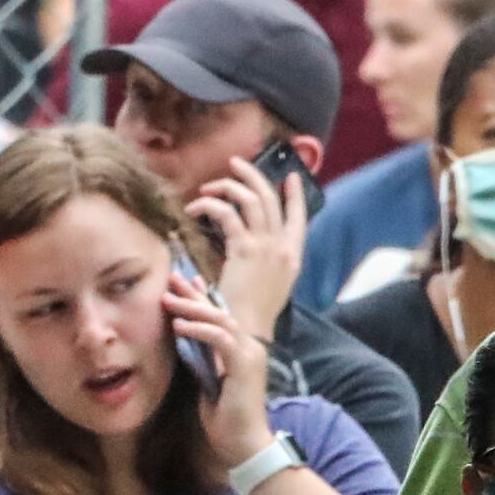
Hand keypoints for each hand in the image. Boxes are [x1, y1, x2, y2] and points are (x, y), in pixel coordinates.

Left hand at [166, 271, 277, 468]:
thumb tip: (184, 337)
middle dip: (193, 294)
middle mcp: (250, 347)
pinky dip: (199, 329)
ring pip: (221, 320)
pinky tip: (179, 325)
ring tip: (168, 299)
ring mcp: (250, 355)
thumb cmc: (225, 418)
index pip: (221, 316)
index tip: (183, 282)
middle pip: (220, 311)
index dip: (202, 296)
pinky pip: (220, 338)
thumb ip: (202, 357)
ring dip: (192, 308)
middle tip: (171, 279)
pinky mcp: (245, 365)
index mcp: (242, 351)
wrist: (244, 442)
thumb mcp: (208, 380)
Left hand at [188, 157, 307, 333]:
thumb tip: (251, 242)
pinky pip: (227, 214)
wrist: (249, 330)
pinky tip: (195, 209)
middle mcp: (283, 247)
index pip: (299, 218)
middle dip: (253, 175)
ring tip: (209, 187)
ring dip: (229, 186)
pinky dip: (208, 205)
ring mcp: (266, 247)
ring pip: (251, 199)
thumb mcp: (269, 284)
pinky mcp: (244, 249)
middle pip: (271, 199)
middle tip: (235, 163)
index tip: (290, 176)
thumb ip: (265, 260)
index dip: (295, 195)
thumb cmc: (254, 312)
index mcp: (293, 256)